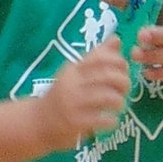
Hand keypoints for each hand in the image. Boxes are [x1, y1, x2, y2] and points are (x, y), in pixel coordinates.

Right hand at [32, 0, 132, 148]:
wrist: (37, 122)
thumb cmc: (62, 95)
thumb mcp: (76, 74)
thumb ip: (97, 57)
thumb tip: (116, 39)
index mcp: (74, 69)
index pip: (100, 57)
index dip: (118, 61)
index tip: (124, 68)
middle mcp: (73, 83)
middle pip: (107, 76)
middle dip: (123, 82)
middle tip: (124, 89)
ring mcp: (73, 103)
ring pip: (107, 97)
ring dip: (119, 101)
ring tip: (118, 105)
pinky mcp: (75, 122)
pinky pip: (102, 119)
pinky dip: (111, 121)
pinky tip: (110, 121)